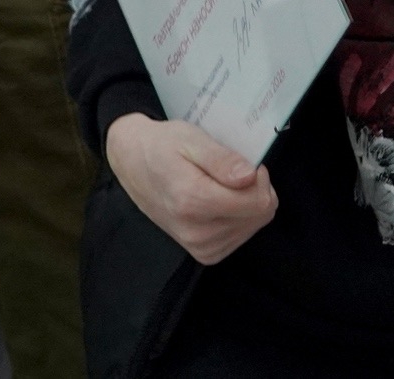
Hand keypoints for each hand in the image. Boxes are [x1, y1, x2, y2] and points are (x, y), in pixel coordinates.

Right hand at [105, 114, 277, 264]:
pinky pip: (242, 235)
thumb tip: (250, 177)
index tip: (243, 162)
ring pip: (255, 225)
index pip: (258, 202)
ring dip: (247, 202)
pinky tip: (221, 201)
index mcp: (193, 201)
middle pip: (260, 214)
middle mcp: (197, 232)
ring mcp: (200, 247)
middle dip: (256, 188)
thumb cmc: (163, 146)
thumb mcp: (192, 139)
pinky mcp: (205, 253)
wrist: (133, 164)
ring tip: (221, 184)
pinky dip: (239, 216)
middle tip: (232, 170)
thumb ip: (222, 159)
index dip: (259, 176)